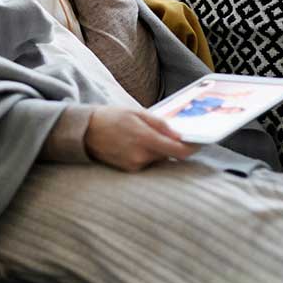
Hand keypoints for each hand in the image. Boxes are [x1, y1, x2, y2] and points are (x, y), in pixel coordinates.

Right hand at [83, 105, 202, 171]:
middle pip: (169, 155)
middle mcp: (141, 156)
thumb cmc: (111, 118)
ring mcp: (134, 165)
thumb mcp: (136, 113)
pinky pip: (146, 163)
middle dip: (170, 146)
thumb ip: (159, 124)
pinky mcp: (128, 170)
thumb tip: (179, 135)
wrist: (85, 131)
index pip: (178, 151)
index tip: (198, 144)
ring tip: (141, 136)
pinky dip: (146, 154)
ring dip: (157, 150)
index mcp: (145, 139)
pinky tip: (134, 144)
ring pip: (158, 159)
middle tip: (164, 133)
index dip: (191, 149)